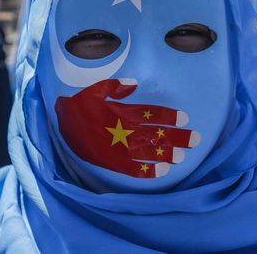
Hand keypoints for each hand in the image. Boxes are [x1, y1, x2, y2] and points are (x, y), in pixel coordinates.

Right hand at [55, 79, 200, 177]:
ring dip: (166, 153)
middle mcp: (124, 129)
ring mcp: (118, 147)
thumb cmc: (81, 104)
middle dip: (177, 137)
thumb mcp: (97, 88)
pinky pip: (133, 168)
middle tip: (196, 140)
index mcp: (123, 111)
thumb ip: (116, 87)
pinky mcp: (111, 161)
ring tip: (183, 157)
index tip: (185, 119)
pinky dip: (148, 171)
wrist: (60, 123)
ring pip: (148, 151)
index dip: (170, 117)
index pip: (152, 114)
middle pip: (156, 134)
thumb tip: (135, 84)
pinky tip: (163, 171)